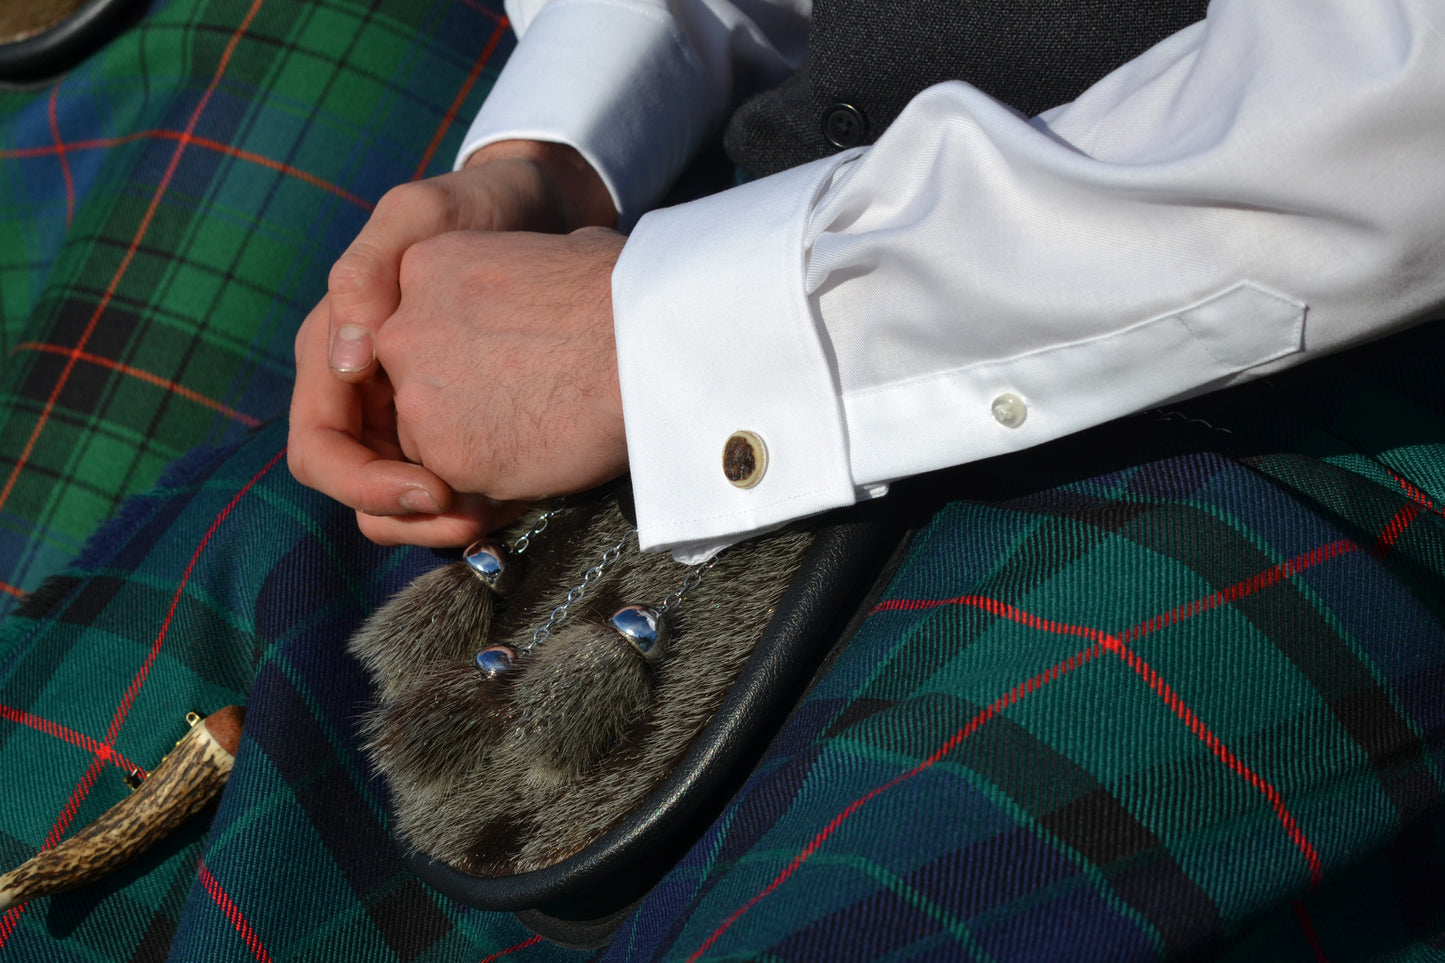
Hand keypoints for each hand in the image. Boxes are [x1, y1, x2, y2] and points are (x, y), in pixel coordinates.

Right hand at [288, 141, 619, 544]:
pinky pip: (451, 479)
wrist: (545, 210)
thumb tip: (345, 360)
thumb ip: (369, 269)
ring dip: (443, 522)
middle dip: (409, 518)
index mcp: (330, 352)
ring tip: (498, 517)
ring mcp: (406, 411)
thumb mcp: (420, 215)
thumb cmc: (475, 205)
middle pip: (359, 492)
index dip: (363, 486)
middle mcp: (359, 392)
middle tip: (474, 521)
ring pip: (402, 500)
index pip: (319, 452)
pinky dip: (475, 500)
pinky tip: (517, 498)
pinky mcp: (457, 419)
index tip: (433, 491)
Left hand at [373, 227, 628, 523]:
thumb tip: (533, 302)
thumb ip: (506, 288)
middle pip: (418, 386)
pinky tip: (547, 452)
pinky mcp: (447, 456)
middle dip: (464, 401)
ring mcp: (419, 398)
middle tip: (529, 400)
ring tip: (546, 426)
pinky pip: (461, 484)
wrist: (643, 340)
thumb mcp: (542, 255)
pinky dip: (498, 481)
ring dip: (479, 444)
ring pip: (433, 441)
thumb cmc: (618, 290)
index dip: (468, 353)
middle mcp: (402, 332)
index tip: (512, 360)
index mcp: (422, 269)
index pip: (422, 328)